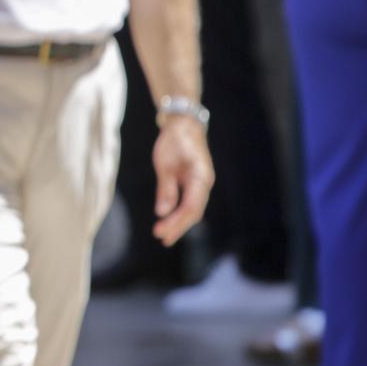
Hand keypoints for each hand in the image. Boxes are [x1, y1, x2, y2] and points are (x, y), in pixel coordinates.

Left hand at [151, 116, 213, 246]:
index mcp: (201, 177)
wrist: (184, 125)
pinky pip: (190, 203)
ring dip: (180, 223)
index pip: (191, 207)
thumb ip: (166, 188)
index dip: (177, 222)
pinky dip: (180, 214)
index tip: (161, 232)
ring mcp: (202, 184)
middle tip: (162, 239)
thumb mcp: (164, 163)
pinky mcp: (196, 183)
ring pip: (194, 209)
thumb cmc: (174, 141)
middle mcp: (205, 183)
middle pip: (194, 212)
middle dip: (178, 227)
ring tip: (164, 236)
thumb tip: (162, 213)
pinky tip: (170, 222)